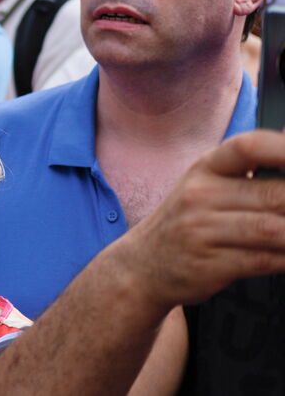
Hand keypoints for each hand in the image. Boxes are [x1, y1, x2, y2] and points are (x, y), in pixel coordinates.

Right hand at [111, 129, 284, 309]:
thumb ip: (249, 179)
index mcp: (205, 168)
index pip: (248, 147)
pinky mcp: (210, 264)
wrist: (142, 265)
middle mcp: (201, 194)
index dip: (284, 149)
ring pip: (273, 229)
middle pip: (273, 194)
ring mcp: (203, 230)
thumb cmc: (186, 223)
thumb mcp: (205, 188)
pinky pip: (265, 261)